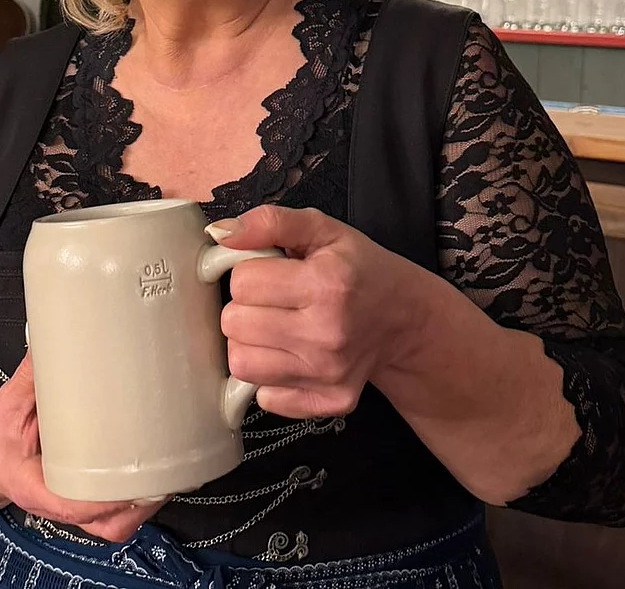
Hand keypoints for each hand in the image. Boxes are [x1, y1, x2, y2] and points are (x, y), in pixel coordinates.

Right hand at [0, 355, 163, 541]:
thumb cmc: (2, 437)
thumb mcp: (9, 401)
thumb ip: (31, 373)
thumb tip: (49, 338)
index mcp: (30, 483)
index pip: (67, 504)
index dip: (100, 500)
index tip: (125, 482)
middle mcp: (55, 504)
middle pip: (103, 522)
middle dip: (137, 500)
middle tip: (163, 469)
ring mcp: (74, 510)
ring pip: (115, 525)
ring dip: (145, 504)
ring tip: (171, 472)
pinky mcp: (88, 506)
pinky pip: (118, 517)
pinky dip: (142, 503)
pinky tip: (161, 478)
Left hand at [216, 205, 422, 418]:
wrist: (404, 317)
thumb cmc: (358, 269)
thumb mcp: (322, 229)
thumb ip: (270, 222)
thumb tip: (220, 233)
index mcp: (325, 283)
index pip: (242, 282)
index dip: (247, 272)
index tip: (267, 272)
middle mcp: (327, 333)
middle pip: (234, 324)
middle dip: (244, 307)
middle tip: (272, 299)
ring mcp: (328, 373)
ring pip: (241, 364)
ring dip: (249, 343)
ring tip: (274, 326)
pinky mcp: (329, 401)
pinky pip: (264, 396)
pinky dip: (267, 376)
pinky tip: (288, 354)